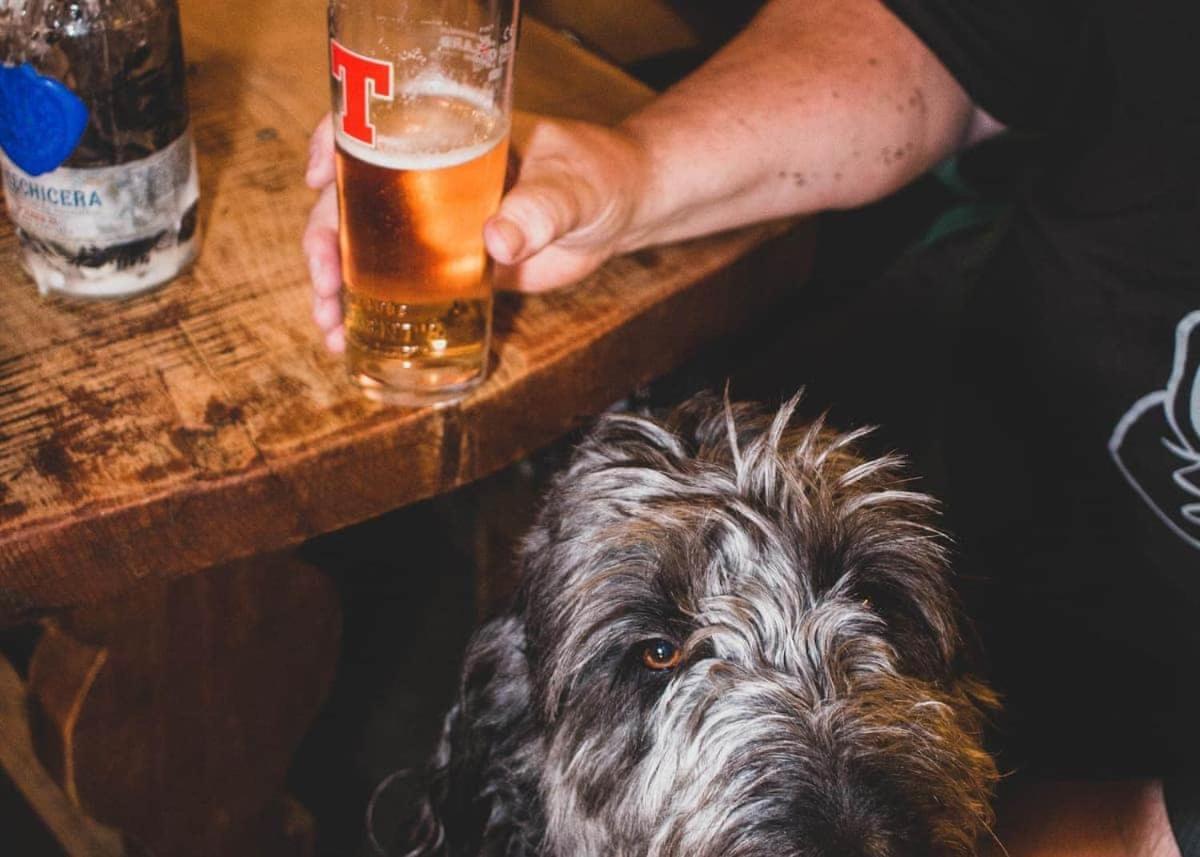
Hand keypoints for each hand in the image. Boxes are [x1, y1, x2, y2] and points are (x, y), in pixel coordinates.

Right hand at [301, 112, 649, 352]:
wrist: (621, 212)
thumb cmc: (598, 177)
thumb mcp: (572, 188)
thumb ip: (539, 210)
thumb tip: (496, 242)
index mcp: (450, 135)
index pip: (375, 126)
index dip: (335, 146)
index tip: (318, 179)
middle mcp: (429, 175)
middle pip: (353, 199)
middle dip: (324, 241)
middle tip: (325, 284)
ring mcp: (434, 222)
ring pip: (365, 247)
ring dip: (337, 285)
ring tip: (331, 325)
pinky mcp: (450, 265)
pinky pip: (398, 284)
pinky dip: (369, 310)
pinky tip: (351, 338)